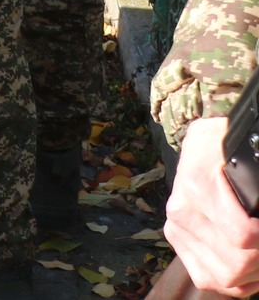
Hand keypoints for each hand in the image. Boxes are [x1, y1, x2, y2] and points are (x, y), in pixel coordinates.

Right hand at [166, 116, 258, 294]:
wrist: (205, 143)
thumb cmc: (229, 144)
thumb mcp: (250, 148)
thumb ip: (257, 178)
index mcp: (198, 186)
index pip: (244, 236)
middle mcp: (182, 210)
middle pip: (237, 262)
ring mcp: (177, 226)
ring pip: (225, 276)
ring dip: (254, 274)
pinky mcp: (177, 237)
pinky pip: (207, 278)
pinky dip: (234, 284)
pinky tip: (250, 271)